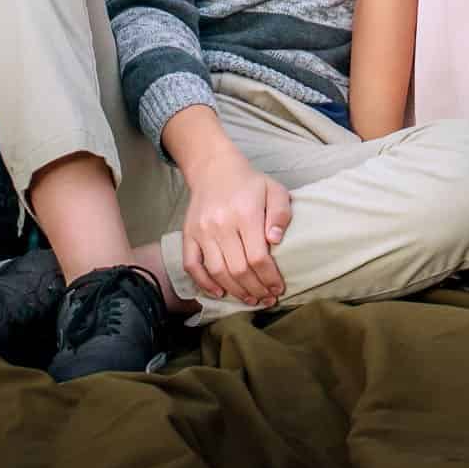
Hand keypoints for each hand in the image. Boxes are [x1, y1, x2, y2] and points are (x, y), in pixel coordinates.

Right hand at [179, 148, 291, 307]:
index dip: (269, 278)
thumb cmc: (249, 183)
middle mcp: (221, 224)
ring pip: (217, 271)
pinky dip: (204, 283)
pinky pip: (192, 265)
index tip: (278, 288)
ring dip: (235, 291)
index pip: (258, 257)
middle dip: (256, 289)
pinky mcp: (188, 234)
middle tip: (267, 299)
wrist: (214, 168)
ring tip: (250, 299)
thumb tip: (275, 240)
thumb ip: (280, 214)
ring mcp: (201, 230)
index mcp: (245, 213)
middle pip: (238, 269)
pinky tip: (219, 292)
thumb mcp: (274, 190)